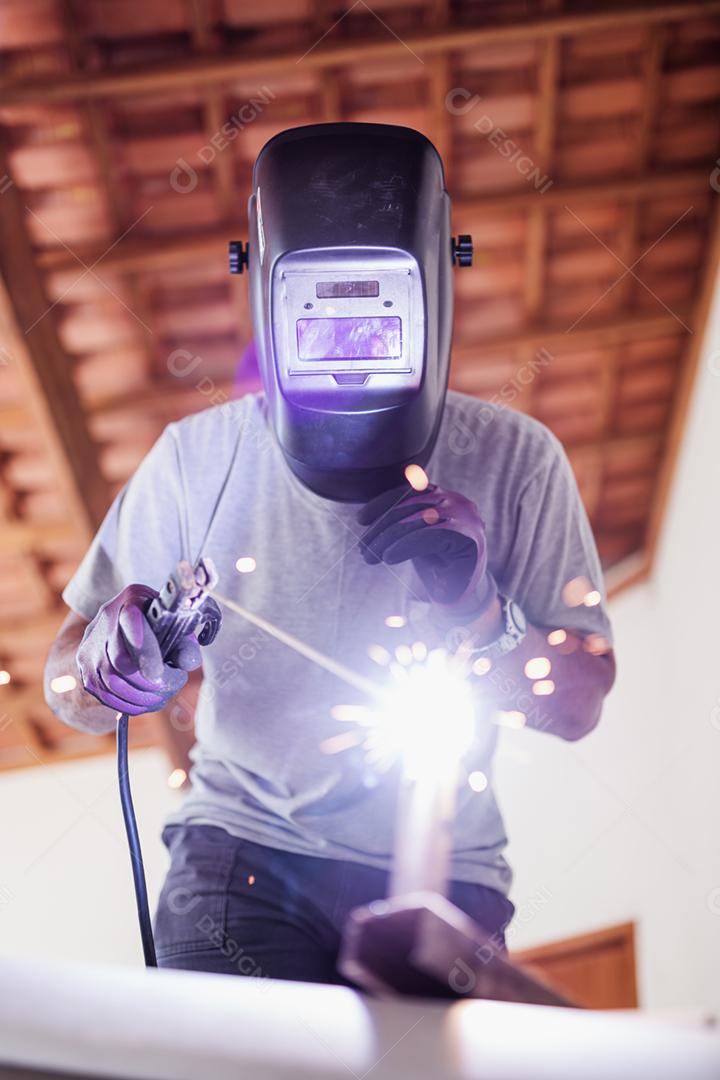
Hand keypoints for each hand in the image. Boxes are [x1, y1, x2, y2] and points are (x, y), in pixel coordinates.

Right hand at [77, 584, 201, 715]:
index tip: (158, 674)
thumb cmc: (156, 627)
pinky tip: (146, 702)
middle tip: (172, 684)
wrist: (117, 629)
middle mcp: (105, 620)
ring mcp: (90, 646)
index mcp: (131, 600)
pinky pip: (106, 695)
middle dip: (149, 681)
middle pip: (120, 660)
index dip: (144, 648)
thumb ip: (185, 644)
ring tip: (162, 696)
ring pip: (112, 682)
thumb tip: (188, 663)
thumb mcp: (174, 626)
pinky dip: (129, 704)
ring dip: (141, 697)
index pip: (132, 620)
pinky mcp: (86, 670)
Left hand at [357, 482, 495, 612]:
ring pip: (417, 521)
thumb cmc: (436, 565)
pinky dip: (404, 546)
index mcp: (445, 498)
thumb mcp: (416, 538)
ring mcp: (465, 519)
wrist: (460, 596)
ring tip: (369, 556)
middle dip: (381, 527)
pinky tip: (388, 558)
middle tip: (362, 547)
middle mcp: (457, 502)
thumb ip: (403, 521)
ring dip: (388, 538)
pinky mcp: (467, 539)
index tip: (361, 519)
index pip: (409, 492)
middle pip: (411, 507)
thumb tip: (369, 516)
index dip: (383, 503)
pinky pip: (429, 536)